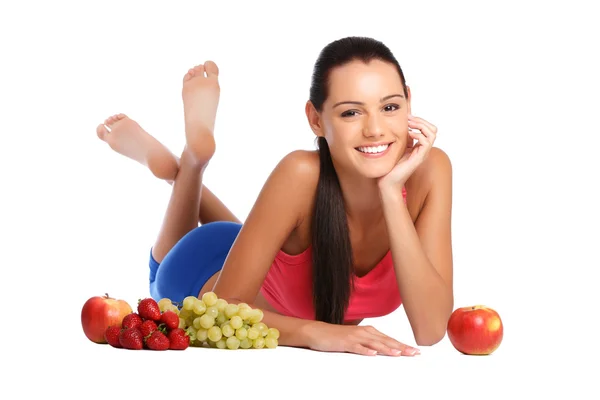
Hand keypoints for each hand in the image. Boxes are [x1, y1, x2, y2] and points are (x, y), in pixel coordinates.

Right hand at [305, 322, 419, 356]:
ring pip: (374, 344)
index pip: (389, 339)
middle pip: (385, 341)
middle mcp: (364, 332)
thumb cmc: (337, 336)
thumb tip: (382, 352)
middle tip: (414, 353)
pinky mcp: (344, 343)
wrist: (317, 331)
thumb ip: (369, 344)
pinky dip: (365, 350)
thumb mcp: (356, 340)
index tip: (414, 350)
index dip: (402, 345)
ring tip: (398, 354)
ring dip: (386, 348)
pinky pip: (357, 347)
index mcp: (368, 332)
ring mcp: (354, 337)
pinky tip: (373, 354)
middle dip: (401, 347)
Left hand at [377, 114, 437, 189]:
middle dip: (422, 121)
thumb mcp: (397, 147)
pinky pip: (426, 142)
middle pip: (433, 130)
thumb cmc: (390, 166)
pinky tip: (409, 134)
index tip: (408, 116)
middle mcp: (423, 150)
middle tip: (409, 119)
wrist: (388, 181)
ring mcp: (422, 154)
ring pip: (432, 134)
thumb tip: (404, 124)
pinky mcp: (419, 158)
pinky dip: (418, 135)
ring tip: (409, 124)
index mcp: (419, 147)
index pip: (428, 129)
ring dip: (421, 125)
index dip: (420, 120)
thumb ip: (403, 138)